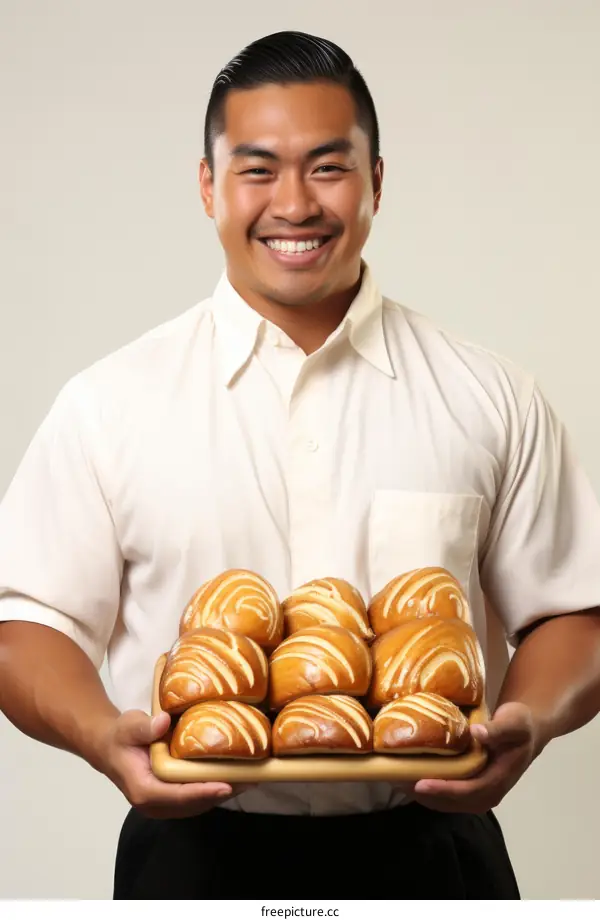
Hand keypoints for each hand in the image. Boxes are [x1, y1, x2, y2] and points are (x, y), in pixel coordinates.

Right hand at [96, 709, 254, 818]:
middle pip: (192, 805)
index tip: (225, 785)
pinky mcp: (170, 800)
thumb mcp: (128, 726)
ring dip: (221, 794)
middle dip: (220, 793)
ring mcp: (162, 805)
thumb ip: (143, 726)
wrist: (109, 746)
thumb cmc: (120, 736)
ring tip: (248, 779)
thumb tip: (163, 722)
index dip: (202, 792)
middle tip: (248, 779)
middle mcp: (153, 804)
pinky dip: (213, 791)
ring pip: (196, 805)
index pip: (176, 795)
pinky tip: (233, 778)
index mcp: (142, 789)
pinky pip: (194, 800)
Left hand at [407, 702, 544, 813]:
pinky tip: (411, 778)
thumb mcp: (514, 722)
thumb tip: (477, 733)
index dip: (444, 789)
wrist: (528, 732)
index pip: (468, 790)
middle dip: (426, 795)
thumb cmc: (521, 725)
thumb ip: (497, 729)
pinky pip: (449, 796)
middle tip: (397, 781)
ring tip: (397, 781)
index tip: (420, 782)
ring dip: (424, 796)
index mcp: (499, 780)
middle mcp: (489, 793)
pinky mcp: (472, 789)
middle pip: (454, 802)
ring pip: (448, 803)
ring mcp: (480, 794)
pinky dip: (430, 791)